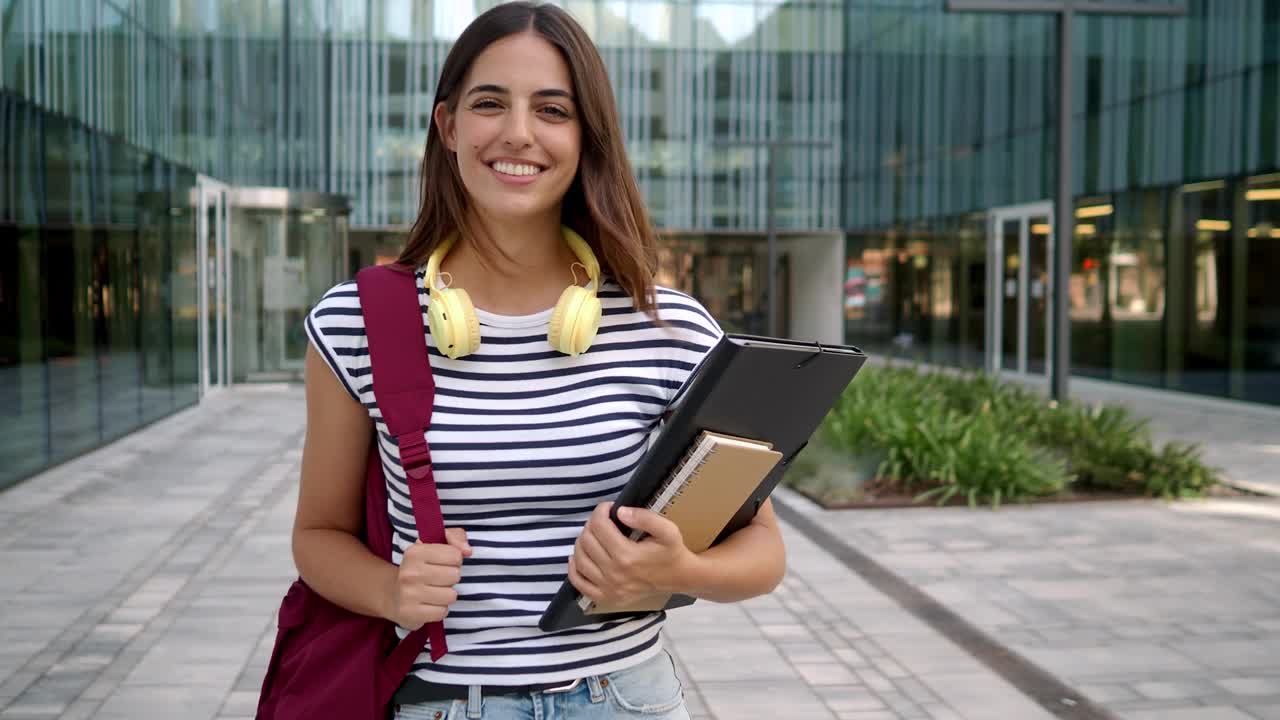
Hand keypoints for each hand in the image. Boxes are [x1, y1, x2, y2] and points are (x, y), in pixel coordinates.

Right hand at [385, 527, 471, 629]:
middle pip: (455, 575)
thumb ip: (455, 537)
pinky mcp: (410, 614)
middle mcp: (409, 573)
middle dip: (451, 577)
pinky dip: (439, 609)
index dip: (454, 559)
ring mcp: (408, 595)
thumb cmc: (421, 567)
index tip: (443, 562)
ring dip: (447, 595)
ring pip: (451, 596)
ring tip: (435, 591)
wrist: (393, 594)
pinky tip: (429, 604)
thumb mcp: (436, 544)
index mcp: (414, 552)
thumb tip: (467, 550)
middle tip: (439, 578)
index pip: (455, 555)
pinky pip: (442, 612)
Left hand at [569, 502, 696, 606]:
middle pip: (587, 541)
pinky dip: (574, 568)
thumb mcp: (668, 530)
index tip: (608, 507)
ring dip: (582, 542)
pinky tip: (580, 556)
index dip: (600, 511)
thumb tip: (620, 512)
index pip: (599, 526)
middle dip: (591, 524)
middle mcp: (614, 573)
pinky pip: (579, 583)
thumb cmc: (671, 552)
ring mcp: (608, 588)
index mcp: (627, 556)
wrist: (678, 577)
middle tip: (603, 521)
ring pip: (580, 559)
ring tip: (593, 535)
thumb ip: (645, 518)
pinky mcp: (606, 597)